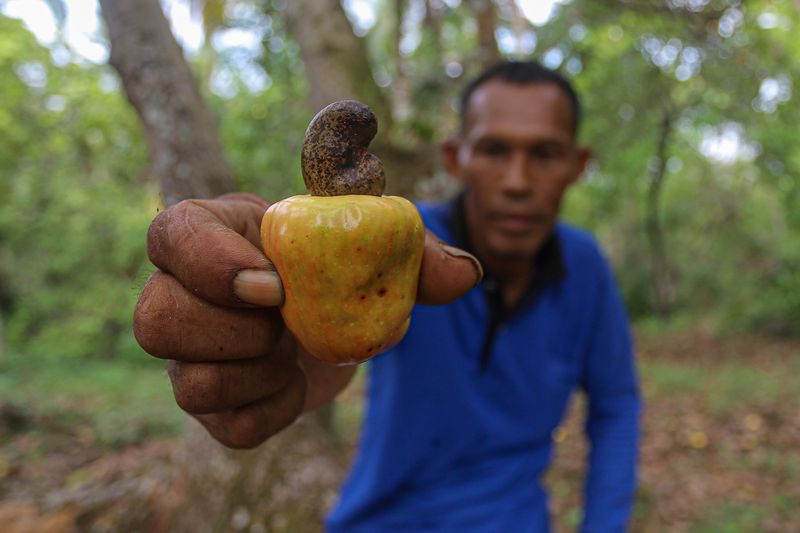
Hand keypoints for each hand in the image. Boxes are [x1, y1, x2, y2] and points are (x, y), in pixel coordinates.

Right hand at [133, 193, 480, 447]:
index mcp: (216, 233)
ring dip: (255, 375)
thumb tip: (466, 273)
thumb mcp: (376, 247)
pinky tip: (295, 384)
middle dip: (231, 332)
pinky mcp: (214, 403)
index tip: (274, 284)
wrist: (327, 320)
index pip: (170, 234)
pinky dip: (272, 412)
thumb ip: (418, 252)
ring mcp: (192, 353)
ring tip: (295, 351)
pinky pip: (225, 425)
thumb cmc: (339, 268)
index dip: (208, 262)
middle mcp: (185, 293)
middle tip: (287, 324)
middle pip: (155, 318)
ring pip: (185, 382)